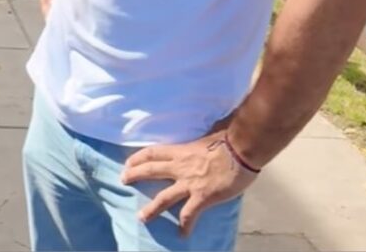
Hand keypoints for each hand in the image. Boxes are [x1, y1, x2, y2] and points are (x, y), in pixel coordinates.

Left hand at [121, 132, 256, 236]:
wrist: (243, 149)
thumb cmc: (229, 138)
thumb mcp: (208, 133)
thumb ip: (201, 136)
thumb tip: (205, 128)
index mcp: (181, 150)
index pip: (153, 152)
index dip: (138, 157)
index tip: (128, 162)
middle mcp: (180, 167)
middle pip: (151, 170)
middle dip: (134, 175)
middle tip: (123, 180)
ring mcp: (190, 183)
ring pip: (164, 198)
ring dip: (151, 209)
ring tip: (141, 218)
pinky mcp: (203, 197)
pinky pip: (190, 214)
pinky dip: (185, 226)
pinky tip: (182, 235)